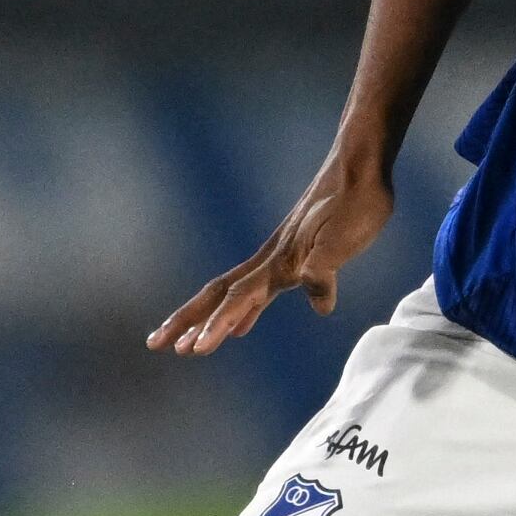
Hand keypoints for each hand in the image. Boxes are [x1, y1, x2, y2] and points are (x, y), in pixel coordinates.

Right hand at [150, 155, 396, 356]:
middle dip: (187, 320)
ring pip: (232, 293)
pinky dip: (243, 311)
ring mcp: (280, 256)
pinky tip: (243, 325)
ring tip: (187, 343)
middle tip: (155, 344)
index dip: (217, 324)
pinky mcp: (295, 254)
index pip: (238, 298)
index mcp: (280, 261)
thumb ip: (326, 270)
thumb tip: (320, 306)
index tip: (195, 349)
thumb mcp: (346, 238)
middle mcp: (272, 261)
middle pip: (218, 295)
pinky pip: (258, 290)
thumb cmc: (358, 200)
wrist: (360, 165)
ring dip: (207, 318)